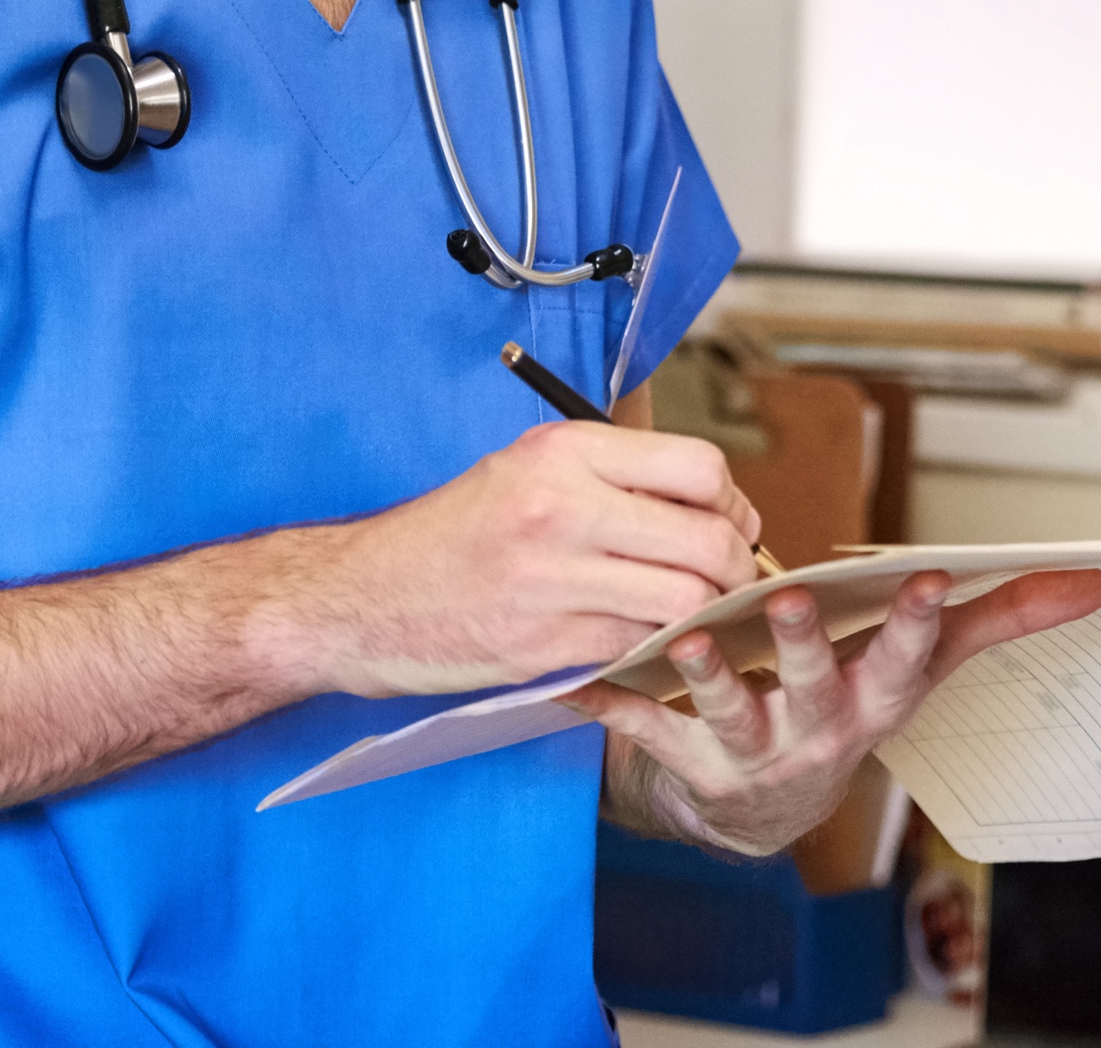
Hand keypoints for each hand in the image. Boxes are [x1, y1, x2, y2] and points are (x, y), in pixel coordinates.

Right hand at [308, 423, 763, 698]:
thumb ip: (610, 472)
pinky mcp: (545, 645)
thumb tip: (707, 494)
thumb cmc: (454, 531)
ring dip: (706, 617)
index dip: (731, 502)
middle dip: (735, 569)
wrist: (365, 596)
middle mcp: (562, 506)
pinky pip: (640, 647)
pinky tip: (648, 643)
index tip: (727, 523)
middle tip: (726, 581)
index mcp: (564, 451)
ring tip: (695, 617)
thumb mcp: (525, 467)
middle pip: (708, 540)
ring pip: (685, 603)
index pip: (699, 468)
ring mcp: (554, 579)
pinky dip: (658, 649)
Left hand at [571, 567, 1100, 855]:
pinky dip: (610, 703)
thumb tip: (1093, 581)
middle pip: (811, 682)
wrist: (759, 811)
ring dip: (705, 672)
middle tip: (791, 599)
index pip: (904, 661)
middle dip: (804, 644)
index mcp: (872, 700)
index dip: (913, 624)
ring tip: (685, 636)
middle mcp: (814, 729)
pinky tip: (578, 677)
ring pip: (725, 709)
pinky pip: (643, 731)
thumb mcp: (919, 668)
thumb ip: (998, 618)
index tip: (927, 578)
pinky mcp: (684, 760)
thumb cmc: (847, 704)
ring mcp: (748, 750)